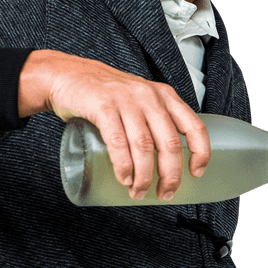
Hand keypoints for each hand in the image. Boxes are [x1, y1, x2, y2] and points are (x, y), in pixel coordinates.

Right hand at [18, 49, 209, 199]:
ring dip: (144, 176)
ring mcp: (126, 100)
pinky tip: (125, 178)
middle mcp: (149, 96)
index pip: (194, 125)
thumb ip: (155, 121)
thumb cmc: (106, 95)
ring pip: (144, 146)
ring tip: (139, 192)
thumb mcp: (139, 100)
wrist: (66, 75)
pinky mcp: (102, 106)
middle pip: (169, 143)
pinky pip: (118, 141)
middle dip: (170, 175)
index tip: (197, 173)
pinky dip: (123, 165)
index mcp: (164, 96)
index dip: (200, 152)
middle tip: (165, 193)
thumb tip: (169, 162)